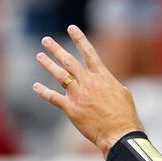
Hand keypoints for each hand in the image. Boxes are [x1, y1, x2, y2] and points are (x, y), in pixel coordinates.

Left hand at [32, 25, 143, 155]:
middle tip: (46, 40)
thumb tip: (104, 82)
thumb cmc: (125, 114)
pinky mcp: (71, 109)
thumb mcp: (123, 93)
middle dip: (56, 49)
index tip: (72, 28)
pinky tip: (36, 86)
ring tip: (39, 56)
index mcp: (103, 76)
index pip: (89, 53)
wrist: (119, 132)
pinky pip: (53, 97)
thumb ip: (110, 84)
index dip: (79, 39)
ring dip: (48, 64)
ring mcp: (78, 95)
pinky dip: (43, 92)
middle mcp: (89, 82)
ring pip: (59, 75)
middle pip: (69, 61)